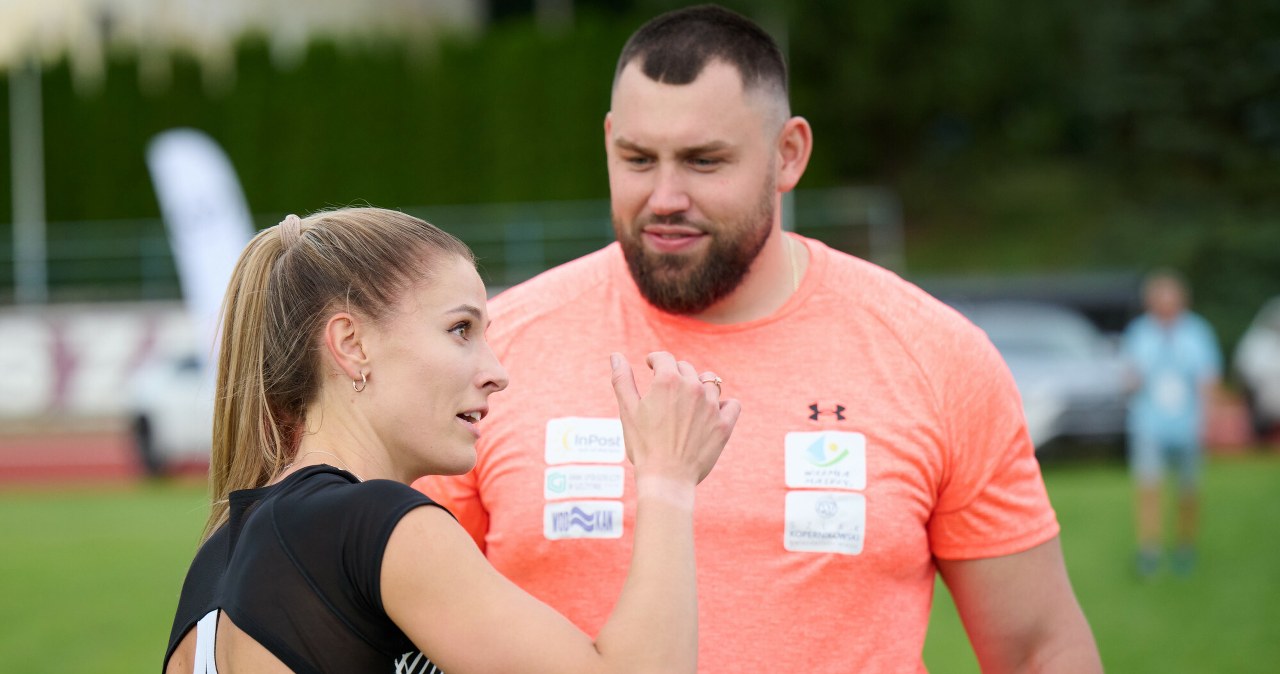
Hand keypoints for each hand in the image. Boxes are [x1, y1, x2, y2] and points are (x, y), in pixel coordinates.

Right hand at [610, 352, 740, 484]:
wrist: (667, 478)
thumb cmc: (643, 445)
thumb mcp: (627, 411)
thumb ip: (622, 379)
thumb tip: (616, 356)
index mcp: (668, 380)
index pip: (664, 358)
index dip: (654, 360)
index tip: (651, 365)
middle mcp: (693, 387)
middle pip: (686, 368)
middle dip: (675, 374)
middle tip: (666, 389)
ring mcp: (711, 405)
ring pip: (710, 382)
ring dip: (699, 386)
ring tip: (689, 400)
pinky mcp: (724, 424)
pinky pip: (732, 404)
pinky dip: (724, 405)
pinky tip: (713, 411)